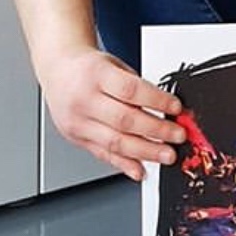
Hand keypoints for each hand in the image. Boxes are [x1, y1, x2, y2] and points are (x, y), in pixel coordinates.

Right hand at [40, 47, 184, 181]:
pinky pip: (103, 155)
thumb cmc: (89, 67)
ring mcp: (78, 122)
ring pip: (115, 142)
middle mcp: (84, 100)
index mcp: (96, 75)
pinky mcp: (77, 139)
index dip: (156, 101)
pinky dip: (124, 164)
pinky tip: (140, 170)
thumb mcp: (114, 65)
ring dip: (145, 152)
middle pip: (125, 120)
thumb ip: (136, 87)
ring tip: (166, 154)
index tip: (176, 108)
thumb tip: (166, 110)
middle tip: (177, 136)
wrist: (57, 71)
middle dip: (156, 131)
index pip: (131, 91)